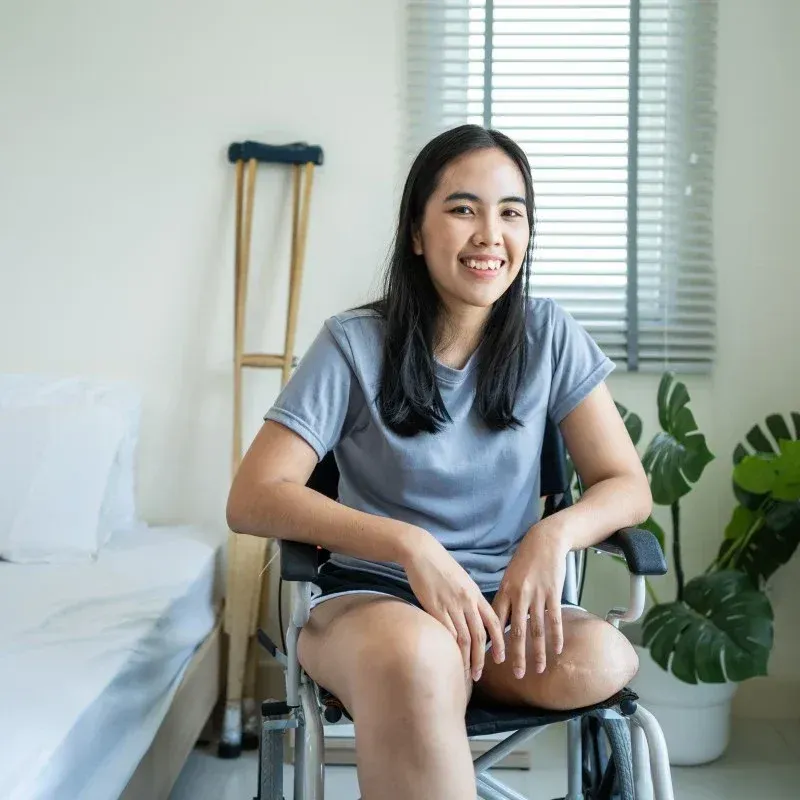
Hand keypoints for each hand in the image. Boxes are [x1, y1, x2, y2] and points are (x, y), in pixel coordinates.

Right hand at [403, 533, 505, 680]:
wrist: (422, 553)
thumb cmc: (441, 566)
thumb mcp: (462, 580)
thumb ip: (470, 598)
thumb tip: (473, 616)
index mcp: (476, 594)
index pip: (494, 622)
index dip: (499, 642)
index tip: (500, 658)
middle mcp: (467, 601)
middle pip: (480, 636)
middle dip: (481, 659)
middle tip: (479, 675)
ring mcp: (452, 605)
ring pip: (465, 639)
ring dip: (467, 659)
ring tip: (465, 673)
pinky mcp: (435, 607)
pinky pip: (447, 633)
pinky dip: (451, 649)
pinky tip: (450, 658)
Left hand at [492, 519, 568, 678]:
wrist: (544, 541)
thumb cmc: (525, 561)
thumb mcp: (509, 577)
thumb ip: (504, 599)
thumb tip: (496, 622)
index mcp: (504, 591)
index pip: (496, 623)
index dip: (494, 643)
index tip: (492, 661)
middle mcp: (518, 595)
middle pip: (515, 632)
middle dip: (515, 655)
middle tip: (516, 675)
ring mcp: (536, 595)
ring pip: (536, 630)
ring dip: (538, 652)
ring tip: (538, 669)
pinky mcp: (553, 593)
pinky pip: (554, 619)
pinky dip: (555, 636)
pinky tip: (556, 650)